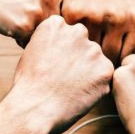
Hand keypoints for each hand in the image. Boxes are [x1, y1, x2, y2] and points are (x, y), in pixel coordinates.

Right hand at [0, 0, 63, 45]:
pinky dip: (21, 39)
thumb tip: (75, 33)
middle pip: (57, 27)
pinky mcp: (24, 25)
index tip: (36, 9)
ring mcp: (37, 11)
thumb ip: (58, 5)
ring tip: (19, 20)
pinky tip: (12, 25)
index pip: (66, 15)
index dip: (50, 18)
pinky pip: (30, 43)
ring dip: (32, 35)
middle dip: (43, 27)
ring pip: (45, 36)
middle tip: (25, 15)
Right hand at [10, 15, 113, 133]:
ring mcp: (93, 50)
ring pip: (96, 60)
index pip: (68, 34)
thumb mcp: (32, 51)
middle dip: (78, 59)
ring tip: (70, 88)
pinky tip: (79, 94)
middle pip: (84, 45)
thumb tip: (63, 46)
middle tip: (64, 78)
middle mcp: (77, 31)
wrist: (34, 109)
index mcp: (56, 24)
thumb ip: (52, 42)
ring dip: (89, 72)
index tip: (54, 64)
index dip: (62, 52)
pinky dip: (96, 87)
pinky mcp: (105, 69)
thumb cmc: (29, 85)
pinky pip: (104, 77)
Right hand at [62, 0, 134, 63]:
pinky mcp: (74, 14)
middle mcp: (117, 20)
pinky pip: (73, 39)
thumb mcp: (134, 11)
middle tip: (96, 62)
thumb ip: (134, 37)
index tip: (112, 64)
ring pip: (90, 51)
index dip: (120, 64)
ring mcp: (94, 17)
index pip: (128, 57)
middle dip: (103, 62)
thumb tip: (129, 68)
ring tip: (84, 54)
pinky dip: (73, 41)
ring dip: (86, 53)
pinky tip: (73, 40)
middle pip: (110, 58)